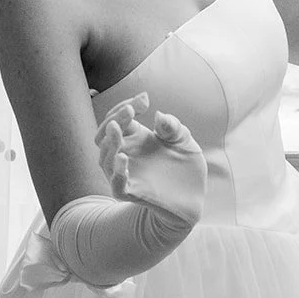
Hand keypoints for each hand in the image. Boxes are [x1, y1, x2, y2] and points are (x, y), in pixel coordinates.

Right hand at [93, 92, 207, 224]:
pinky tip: (124, 160)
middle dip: (112, 120)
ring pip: (105, 159)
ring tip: (119, 129)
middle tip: (130, 110)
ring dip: (110, 143)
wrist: (195, 198)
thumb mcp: (184, 141)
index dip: (125, 107)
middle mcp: (126, 156)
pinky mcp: (134, 195)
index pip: (116, 119)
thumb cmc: (185, 167)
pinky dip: (117, 174)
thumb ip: (173, 127)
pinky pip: (117, 187)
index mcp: (134, 139)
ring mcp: (128, 176)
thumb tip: (158, 116)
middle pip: (103, 136)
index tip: (144, 99)